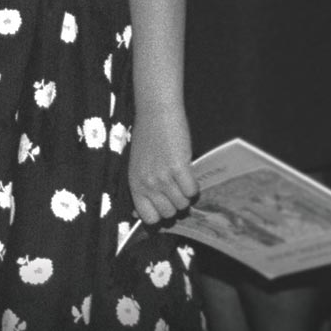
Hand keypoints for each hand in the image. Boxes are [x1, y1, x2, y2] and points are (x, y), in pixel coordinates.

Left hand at [128, 105, 197, 224]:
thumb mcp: (138, 165)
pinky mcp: (178, 168)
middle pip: (169, 213)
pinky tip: (189, 171)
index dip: (161, 214)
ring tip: (182, 176)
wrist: (156, 112)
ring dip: (186, 193)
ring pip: (183, 204)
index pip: (148, 218)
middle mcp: (147, 183)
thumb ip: (142, 187)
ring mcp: (162, 177)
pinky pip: (192, 191)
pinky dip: (195, 184)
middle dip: (176, 203)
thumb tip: (139, 215)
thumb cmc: (148, 137)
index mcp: (135, 184)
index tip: (167, 204)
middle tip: (177, 186)